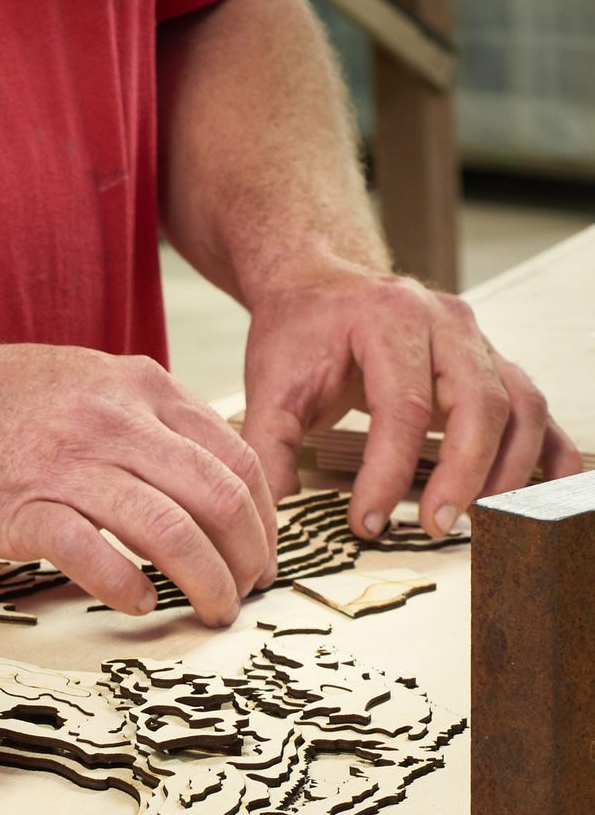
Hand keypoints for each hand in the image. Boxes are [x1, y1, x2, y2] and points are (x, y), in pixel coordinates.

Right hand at [0, 339, 276, 627]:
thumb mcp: (82, 384)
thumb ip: (140, 422)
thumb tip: (191, 477)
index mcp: (138, 388)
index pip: (234, 458)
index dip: (263, 518)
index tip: (261, 553)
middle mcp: (114, 420)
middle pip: (218, 498)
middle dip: (248, 557)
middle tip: (248, 593)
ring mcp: (68, 463)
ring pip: (171, 531)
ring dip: (205, 582)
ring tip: (211, 611)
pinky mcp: (22, 508)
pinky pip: (97, 556)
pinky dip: (129, 588)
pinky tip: (138, 605)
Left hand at [239, 260, 584, 536]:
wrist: (320, 288)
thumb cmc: (300, 334)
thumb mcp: (269, 388)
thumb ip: (268, 450)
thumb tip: (275, 516)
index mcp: (390, 320)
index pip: (403, 407)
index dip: (389, 473)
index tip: (368, 522)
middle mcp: (447, 323)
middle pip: (479, 403)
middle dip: (462, 473)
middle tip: (435, 526)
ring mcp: (477, 342)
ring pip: (519, 405)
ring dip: (507, 468)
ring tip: (475, 519)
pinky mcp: (490, 365)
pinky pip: (535, 408)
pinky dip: (545, 450)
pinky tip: (539, 490)